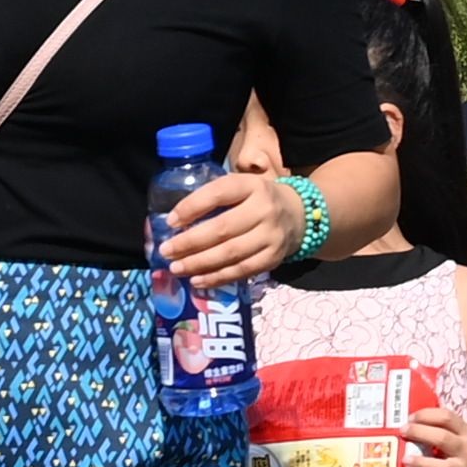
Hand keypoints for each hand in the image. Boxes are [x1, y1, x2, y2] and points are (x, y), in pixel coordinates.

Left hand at [154, 168, 300, 287]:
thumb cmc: (258, 200)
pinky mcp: (273, 258)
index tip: (171, 221)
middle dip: (189, 242)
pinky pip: (241, 271)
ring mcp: (271, 236)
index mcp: (251, 186)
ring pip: (230, 253)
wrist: (300, 215)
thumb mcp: (242, 187)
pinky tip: (197, 280)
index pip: (219, 193)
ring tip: (176, 268)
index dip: (192, 206)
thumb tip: (175, 221)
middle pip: (222, 228)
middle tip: (166, 251)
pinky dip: (217, 278)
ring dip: (199, 263)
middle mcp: (264, 209)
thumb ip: (215, 198)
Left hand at [404, 390, 466, 466]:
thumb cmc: (461, 452)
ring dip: (422, 463)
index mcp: (465, 432)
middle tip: (403, 432)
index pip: (446, 417)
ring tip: (405, 459)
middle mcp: (466, 450)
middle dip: (420, 433)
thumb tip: (409, 419)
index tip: (410, 418)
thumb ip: (440, 427)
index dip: (426, 415)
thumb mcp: (459, 435)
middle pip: (443, 438)